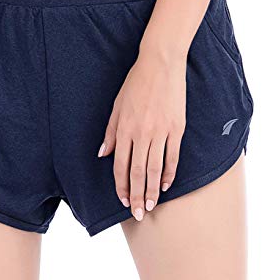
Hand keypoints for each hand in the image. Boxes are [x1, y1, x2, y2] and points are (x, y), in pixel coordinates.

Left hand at [98, 35, 186, 220]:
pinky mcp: (176, 129)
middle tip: (138, 214)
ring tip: (150, 206)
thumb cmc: (135, 83)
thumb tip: (103, 155)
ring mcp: (161, 132)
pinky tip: (165, 186)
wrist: (160, 64)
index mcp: (124, 128)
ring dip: (151, 190)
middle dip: (137, 196)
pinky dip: (169, 173)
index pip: (120, 165)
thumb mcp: (116, 106)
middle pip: (137, 172)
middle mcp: (141, 134)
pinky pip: (172, 157)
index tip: (123, 200)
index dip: (120, 186)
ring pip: (155, 168)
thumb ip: (110, 132)